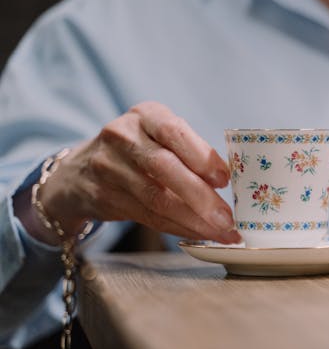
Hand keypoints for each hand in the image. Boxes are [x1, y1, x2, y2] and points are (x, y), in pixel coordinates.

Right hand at [32, 101, 240, 244]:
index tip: (225, 180)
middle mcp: (122, 136)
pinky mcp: (102, 196)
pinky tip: (198, 233)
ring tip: (221, 233)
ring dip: (194, 221)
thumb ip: (190, 151)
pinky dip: (178, 228)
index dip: (201, 157)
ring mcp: (108, 167)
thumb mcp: (159, 136)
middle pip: (165, 168)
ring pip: (156, 199)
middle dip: (201, 197)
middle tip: (228, 218)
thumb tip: (228, 180)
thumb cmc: (139, 150)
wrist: (80, 170)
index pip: (174, 132)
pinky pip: (147, 217)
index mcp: (145, 114)